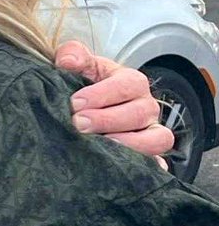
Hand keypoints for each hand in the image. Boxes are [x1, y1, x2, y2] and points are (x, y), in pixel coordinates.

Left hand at [54, 40, 172, 160]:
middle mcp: (146, 107)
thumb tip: (68, 60)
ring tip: (102, 145)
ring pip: (157, 139)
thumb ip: (73, 55)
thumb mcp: (82, 67)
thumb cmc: (88, 86)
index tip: (75, 102)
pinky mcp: (148, 154)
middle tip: (79, 124)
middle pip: (140, 113)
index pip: (128, 84)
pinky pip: (156, 163)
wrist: (89, 108)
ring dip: (130, 144)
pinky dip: (148, 167)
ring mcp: (150, 132)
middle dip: (107, 120)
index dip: (102, 94)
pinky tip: (126, 169)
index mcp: (132, 82)